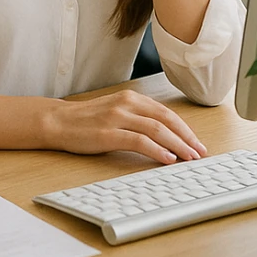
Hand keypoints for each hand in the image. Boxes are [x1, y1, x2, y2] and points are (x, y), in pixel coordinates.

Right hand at [45, 88, 207, 163]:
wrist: (56, 121)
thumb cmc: (86, 120)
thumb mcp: (115, 112)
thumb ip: (137, 119)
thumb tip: (166, 137)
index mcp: (130, 98)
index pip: (167, 113)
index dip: (186, 129)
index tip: (197, 143)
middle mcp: (126, 104)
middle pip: (166, 120)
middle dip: (187, 138)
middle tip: (200, 153)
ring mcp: (116, 118)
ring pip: (156, 130)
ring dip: (177, 145)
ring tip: (189, 158)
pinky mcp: (107, 133)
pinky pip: (138, 141)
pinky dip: (156, 150)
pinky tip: (167, 159)